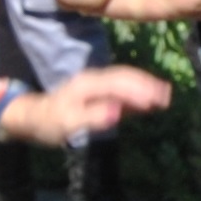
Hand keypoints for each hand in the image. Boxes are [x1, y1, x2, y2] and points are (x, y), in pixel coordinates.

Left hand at [0, 64, 172, 146]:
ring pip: (124, 79)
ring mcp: (96, 83)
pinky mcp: (99, 91)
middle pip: (124, 77)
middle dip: (147, 84)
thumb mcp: (67, 124)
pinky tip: (148, 98)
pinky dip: (137, 91)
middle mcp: (93, 79)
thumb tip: (117, 113)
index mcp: (87, 85)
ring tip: (165, 95)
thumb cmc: (49, 123)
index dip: (139, 90)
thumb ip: (92, 117)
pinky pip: (121, 87)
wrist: (33, 117)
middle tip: (167, 96)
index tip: (157, 99)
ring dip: (145, 85)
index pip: (118, 83)